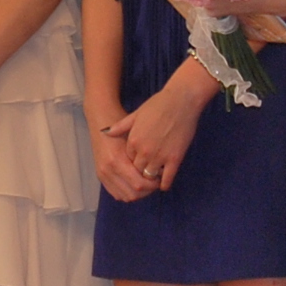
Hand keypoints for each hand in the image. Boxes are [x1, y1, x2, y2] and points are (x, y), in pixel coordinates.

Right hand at [89, 111, 154, 202]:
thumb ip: (143, 156)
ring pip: (125, 196)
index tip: (161, 178)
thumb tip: (158, 172)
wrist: (100, 117)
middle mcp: (107, 170)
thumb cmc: (121, 123)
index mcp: (117, 160)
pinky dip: (128, 193)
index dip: (152, 185)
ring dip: (138, 194)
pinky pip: (116, 193)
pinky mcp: (100, 176)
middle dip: (147, 191)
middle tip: (156, 182)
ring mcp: (102, 174)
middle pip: (133, 193)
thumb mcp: (134, 136)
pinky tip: (136, 184)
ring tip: (147, 183)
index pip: (138, 184)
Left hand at [114, 77, 208, 193]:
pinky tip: (163, 183)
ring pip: (150, 176)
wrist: (180, 101)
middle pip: (137, 171)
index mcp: (133, 141)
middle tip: (144, 174)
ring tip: (154, 178)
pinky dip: (164, 184)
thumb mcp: (135, 115)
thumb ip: (120, 127)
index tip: (136, 162)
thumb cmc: (157, 105)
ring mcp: (159, 156)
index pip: (127, 160)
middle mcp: (144, 151)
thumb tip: (104, 133)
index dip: (132, 162)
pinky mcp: (174, 159)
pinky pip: (167, 179)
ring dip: (151, 178)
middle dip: (140, 172)